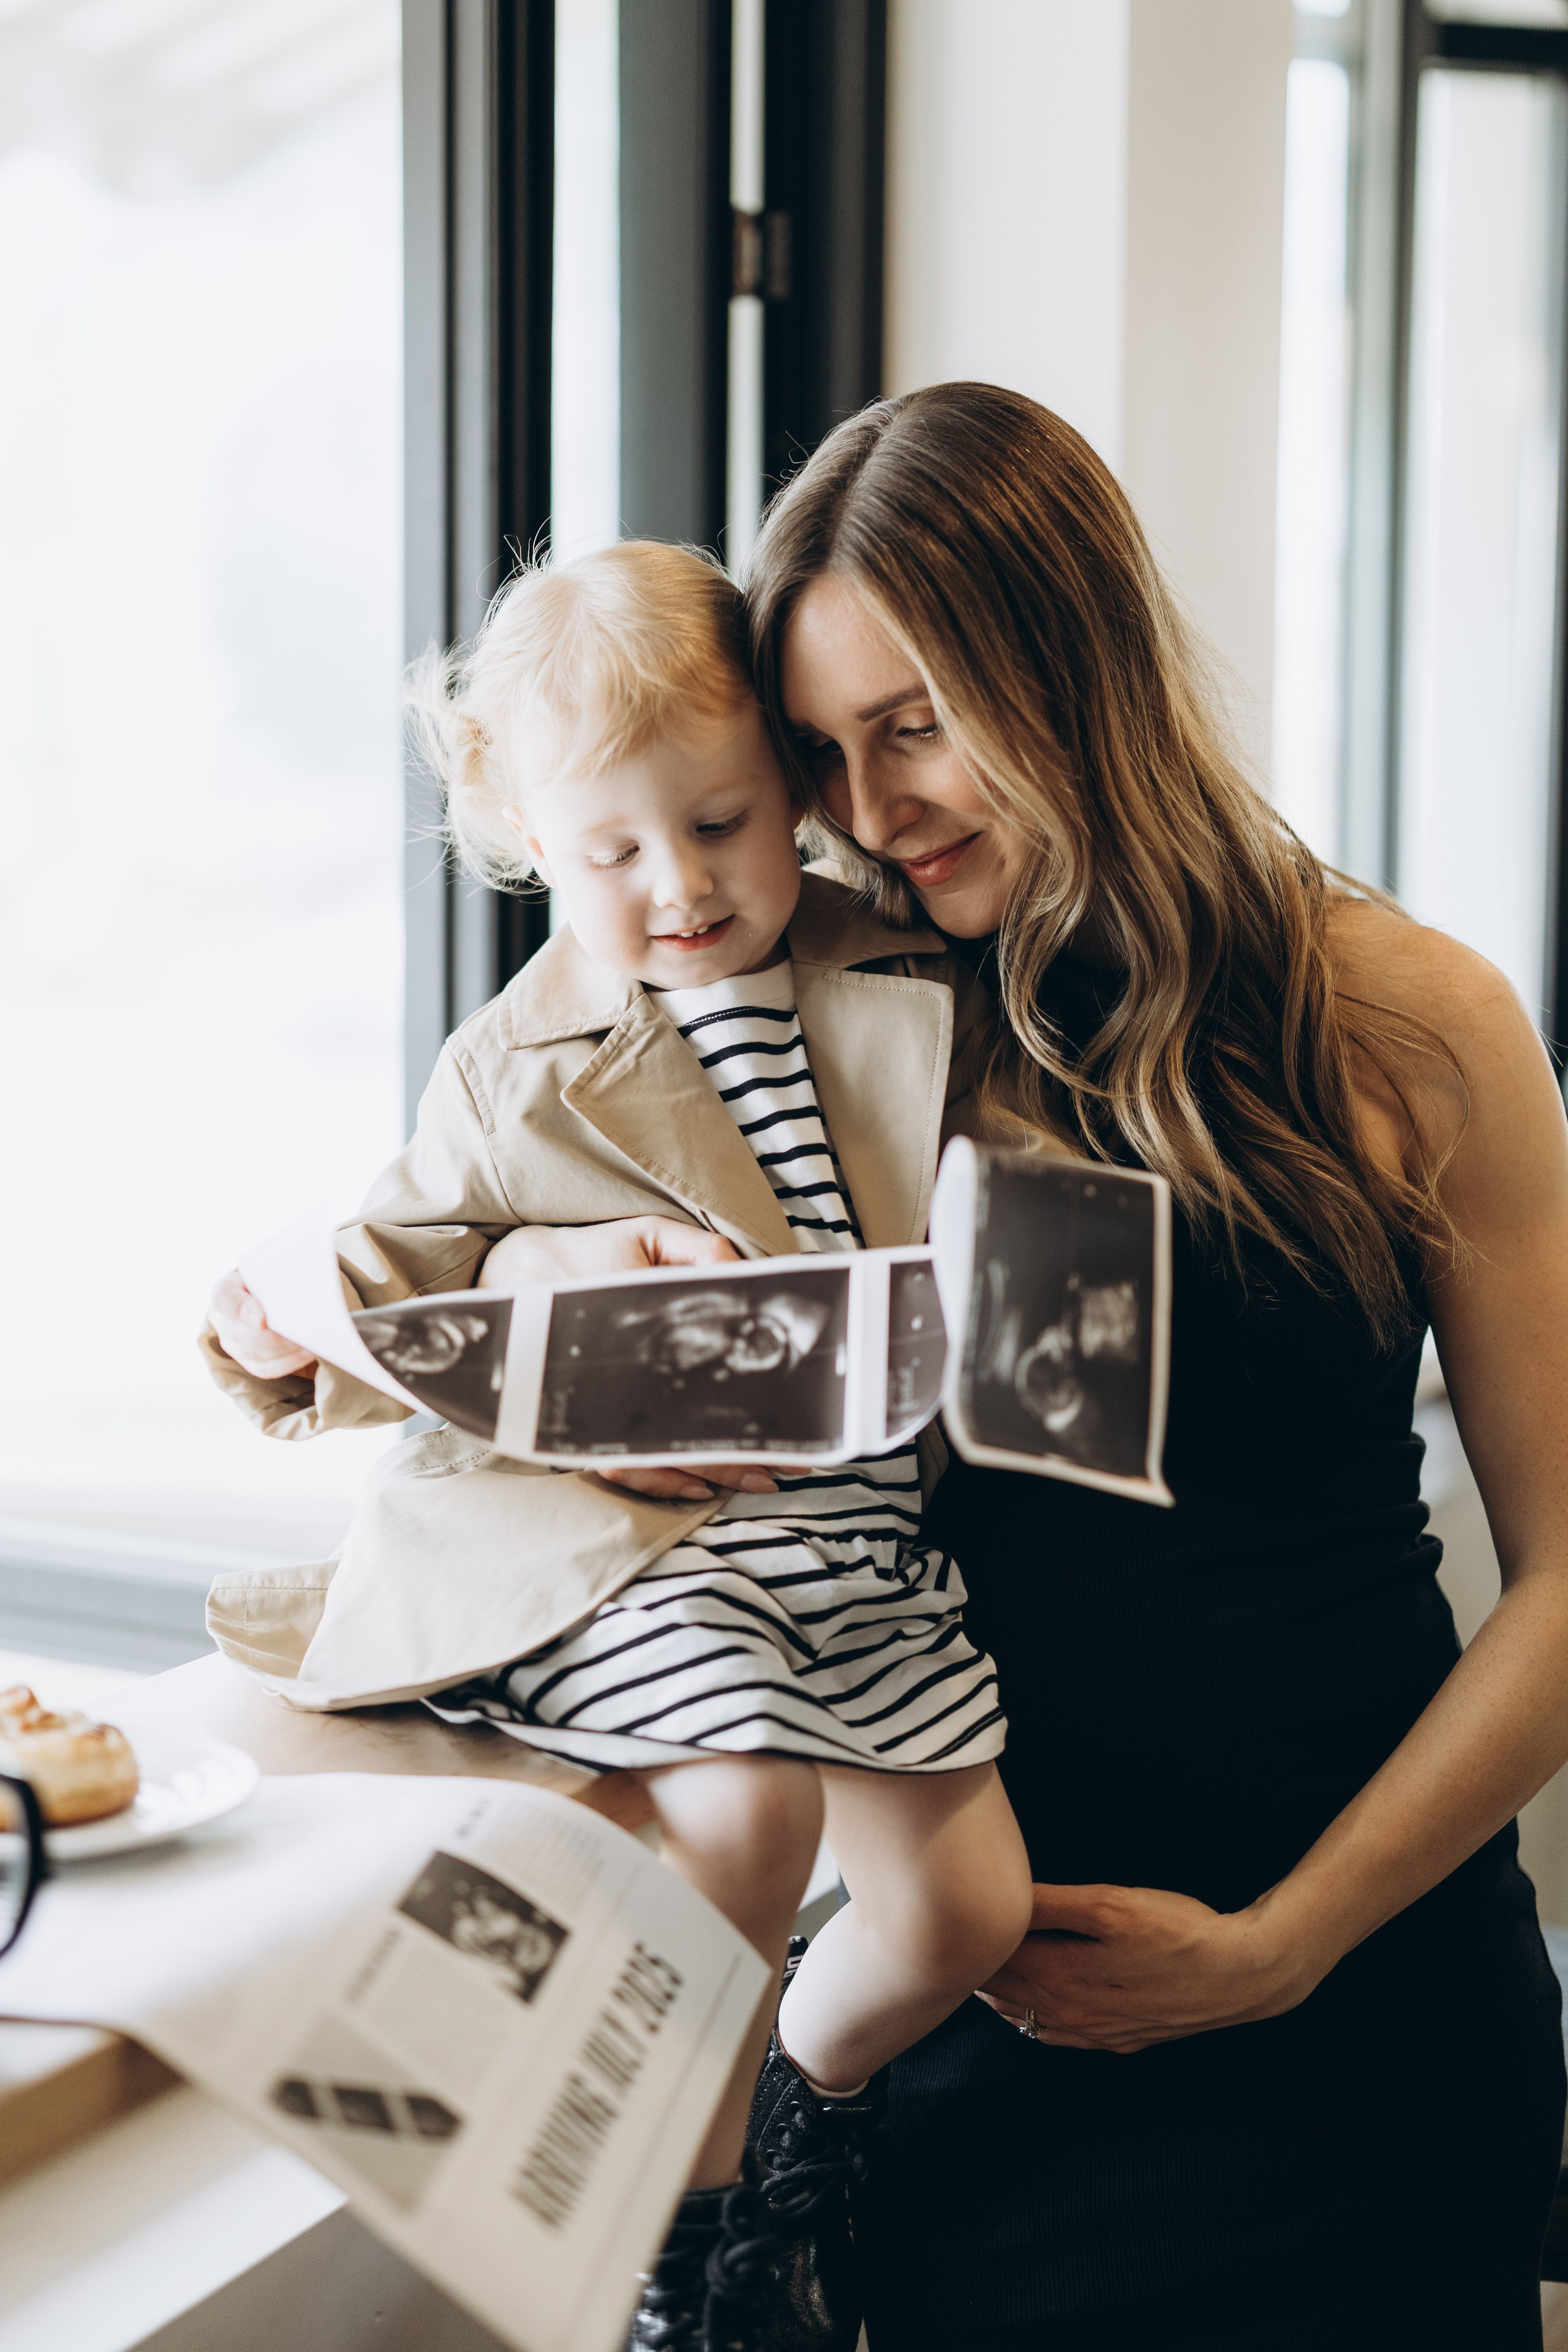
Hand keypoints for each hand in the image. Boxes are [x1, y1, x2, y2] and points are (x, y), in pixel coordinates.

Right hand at [208, 1270, 317, 1381]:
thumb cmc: (270, 1278)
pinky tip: (307, 1353)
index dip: (242, 1310)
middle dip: (272, 1337)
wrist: (268, 1295)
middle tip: (299, 1333)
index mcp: (225, 1291)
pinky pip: (265, 1369)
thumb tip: (307, 1274)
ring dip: (284, 1350)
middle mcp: (222, 1320)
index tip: (262, 1320)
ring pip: (253, 1354)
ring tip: (309, 1342)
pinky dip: (288, 1362)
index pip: (225, 1299)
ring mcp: (232, 1343)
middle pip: (240, 1333)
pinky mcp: (248, 1361)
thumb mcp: (270, 1268)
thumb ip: (281, 1271)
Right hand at [477, 1218, 777, 1505]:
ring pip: (649, 1453)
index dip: (745, 1393)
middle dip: (735, 1447)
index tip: (786, 1413)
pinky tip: (697, 1485)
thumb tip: (748, 1280)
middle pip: (678, 1420)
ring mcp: (589, 1401)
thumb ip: (702, 1250)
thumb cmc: (590, 1254)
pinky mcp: (576, 1422)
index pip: (696, 1360)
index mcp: (630, 1316)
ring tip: (756, 1478)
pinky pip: (615, 1463)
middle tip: (786, 1463)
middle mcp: (608, 1368)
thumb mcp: (648, 1235)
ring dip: (705, 1471)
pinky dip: (657, 1481)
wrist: (510, 1273)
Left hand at [979, 1882, 1321, 2054]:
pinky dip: (1032, 2019)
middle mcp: (1071, 2013)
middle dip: (978, 1968)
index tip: (954, 1916)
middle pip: (1006, 1992)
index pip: (996, 1961)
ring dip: (1000, 1995)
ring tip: (978, 1969)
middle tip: (952, 1941)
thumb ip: (1050, 1903)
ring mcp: (1095, 2033)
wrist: (1239, 1974)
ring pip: (1027, 2018)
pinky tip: (1029, 2006)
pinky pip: (1058, 2036)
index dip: (973, 1939)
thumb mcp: (1111, 1903)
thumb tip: (1004, 1897)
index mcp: (1061, 1976)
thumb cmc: (1178, 1930)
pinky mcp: (1117, 2040)